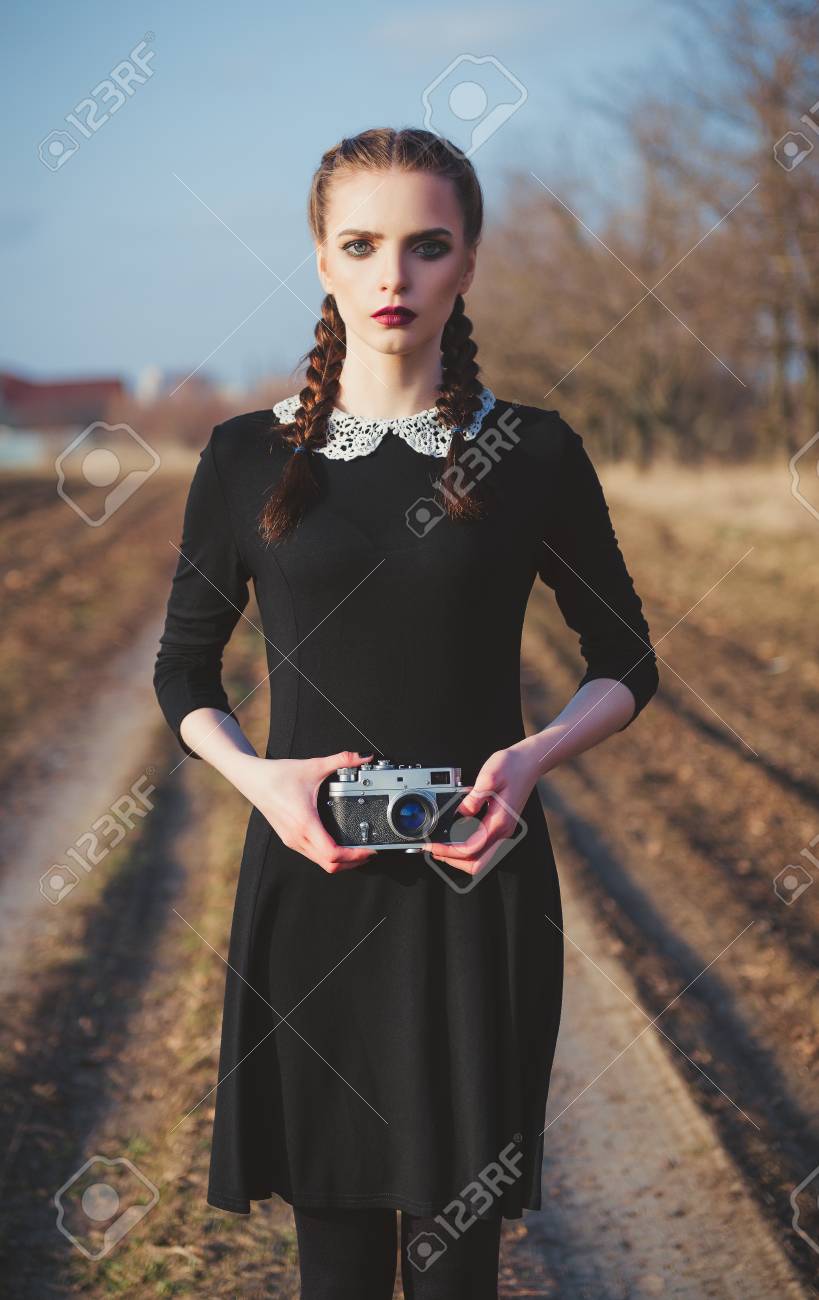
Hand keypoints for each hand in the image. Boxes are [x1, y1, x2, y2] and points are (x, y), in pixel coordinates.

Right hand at [235, 749, 377, 873]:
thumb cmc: (277, 776)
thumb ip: (342, 760)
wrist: (253, 779)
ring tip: (356, 850)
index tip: (369, 850)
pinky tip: (336, 844)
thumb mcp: (313, 766)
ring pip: (320, 862)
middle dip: (352, 862)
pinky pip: (312, 855)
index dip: (354, 856)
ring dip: (339, 861)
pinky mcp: (289, 838)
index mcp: (305, 823)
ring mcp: (292, 840)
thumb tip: (364, 756)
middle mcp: (298, 837)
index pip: (333, 854)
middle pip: (329, 865)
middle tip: (368, 852)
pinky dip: (327, 855)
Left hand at [420, 745, 539, 879]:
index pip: (470, 849)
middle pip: (477, 864)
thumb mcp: (489, 776)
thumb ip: (473, 799)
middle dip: (454, 861)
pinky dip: (468, 850)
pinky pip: (484, 848)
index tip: (434, 846)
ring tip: (442, 847)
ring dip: (460, 858)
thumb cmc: (512, 766)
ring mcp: (504, 831)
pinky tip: (456, 839)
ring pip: (481, 859)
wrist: (530, 762)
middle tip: (436, 851)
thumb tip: (459, 814)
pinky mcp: (502, 826)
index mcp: (498, 822)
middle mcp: (503, 831)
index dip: (449, 851)